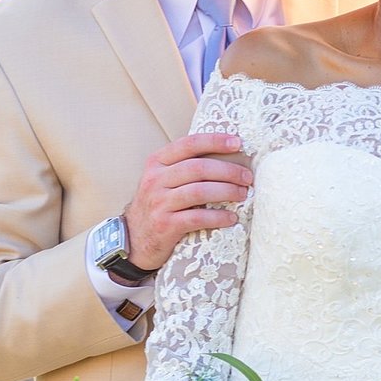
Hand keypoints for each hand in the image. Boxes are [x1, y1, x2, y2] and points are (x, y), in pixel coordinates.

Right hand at [123, 133, 253, 271]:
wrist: (134, 239)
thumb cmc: (157, 205)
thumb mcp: (162, 180)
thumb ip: (185, 166)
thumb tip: (226, 155)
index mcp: (157, 162)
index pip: (189, 144)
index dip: (215, 141)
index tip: (238, 143)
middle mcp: (156, 179)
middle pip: (199, 168)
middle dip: (228, 171)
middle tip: (247, 177)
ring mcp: (159, 202)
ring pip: (200, 191)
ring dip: (227, 191)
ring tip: (243, 194)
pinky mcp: (165, 225)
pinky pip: (197, 217)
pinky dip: (218, 217)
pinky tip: (231, 218)